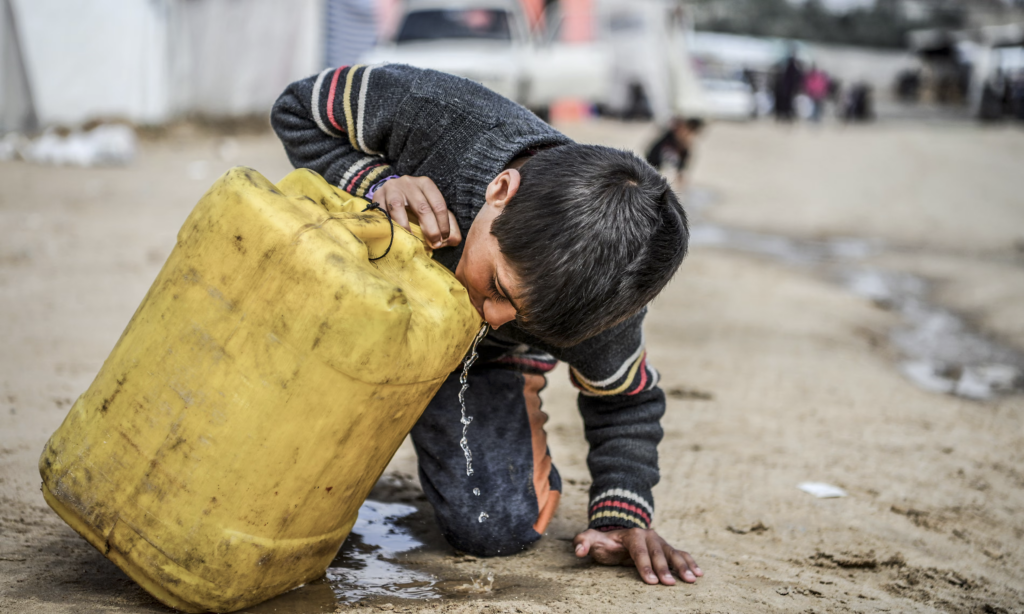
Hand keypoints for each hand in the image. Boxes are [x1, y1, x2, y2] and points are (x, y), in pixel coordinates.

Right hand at [372, 175, 461, 248]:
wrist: (389, 194)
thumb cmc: (413, 204)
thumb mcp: (431, 209)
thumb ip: (446, 224)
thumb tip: (454, 240)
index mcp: (425, 184)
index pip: (438, 204)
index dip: (444, 224)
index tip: (445, 238)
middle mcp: (409, 183)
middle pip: (422, 207)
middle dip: (430, 229)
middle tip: (434, 244)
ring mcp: (391, 188)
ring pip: (398, 206)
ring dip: (407, 226)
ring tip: (413, 241)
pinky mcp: (377, 196)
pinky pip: (382, 211)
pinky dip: (389, 224)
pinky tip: (396, 235)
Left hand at [573, 528, 701, 585]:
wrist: (618, 533)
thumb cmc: (604, 541)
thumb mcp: (591, 539)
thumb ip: (583, 542)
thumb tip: (578, 551)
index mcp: (632, 534)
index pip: (639, 551)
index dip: (645, 566)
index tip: (650, 581)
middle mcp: (649, 536)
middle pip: (658, 553)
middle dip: (665, 569)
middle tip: (670, 585)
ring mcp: (660, 541)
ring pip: (673, 553)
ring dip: (683, 566)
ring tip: (692, 579)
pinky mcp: (666, 548)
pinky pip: (681, 554)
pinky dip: (690, 562)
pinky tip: (699, 573)